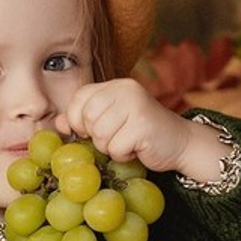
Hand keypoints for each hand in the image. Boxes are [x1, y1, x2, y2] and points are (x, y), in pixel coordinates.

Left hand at [57, 79, 224, 181]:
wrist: (181, 143)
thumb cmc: (142, 134)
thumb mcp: (112, 123)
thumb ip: (86, 120)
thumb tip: (59, 124)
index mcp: (115, 86)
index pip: (79, 98)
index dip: (79, 120)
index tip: (90, 131)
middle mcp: (125, 89)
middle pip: (87, 118)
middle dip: (96, 136)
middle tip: (115, 138)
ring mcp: (135, 105)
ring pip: (100, 134)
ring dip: (110, 147)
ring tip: (128, 143)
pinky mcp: (143, 124)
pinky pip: (116, 147)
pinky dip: (123, 155)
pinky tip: (137, 148)